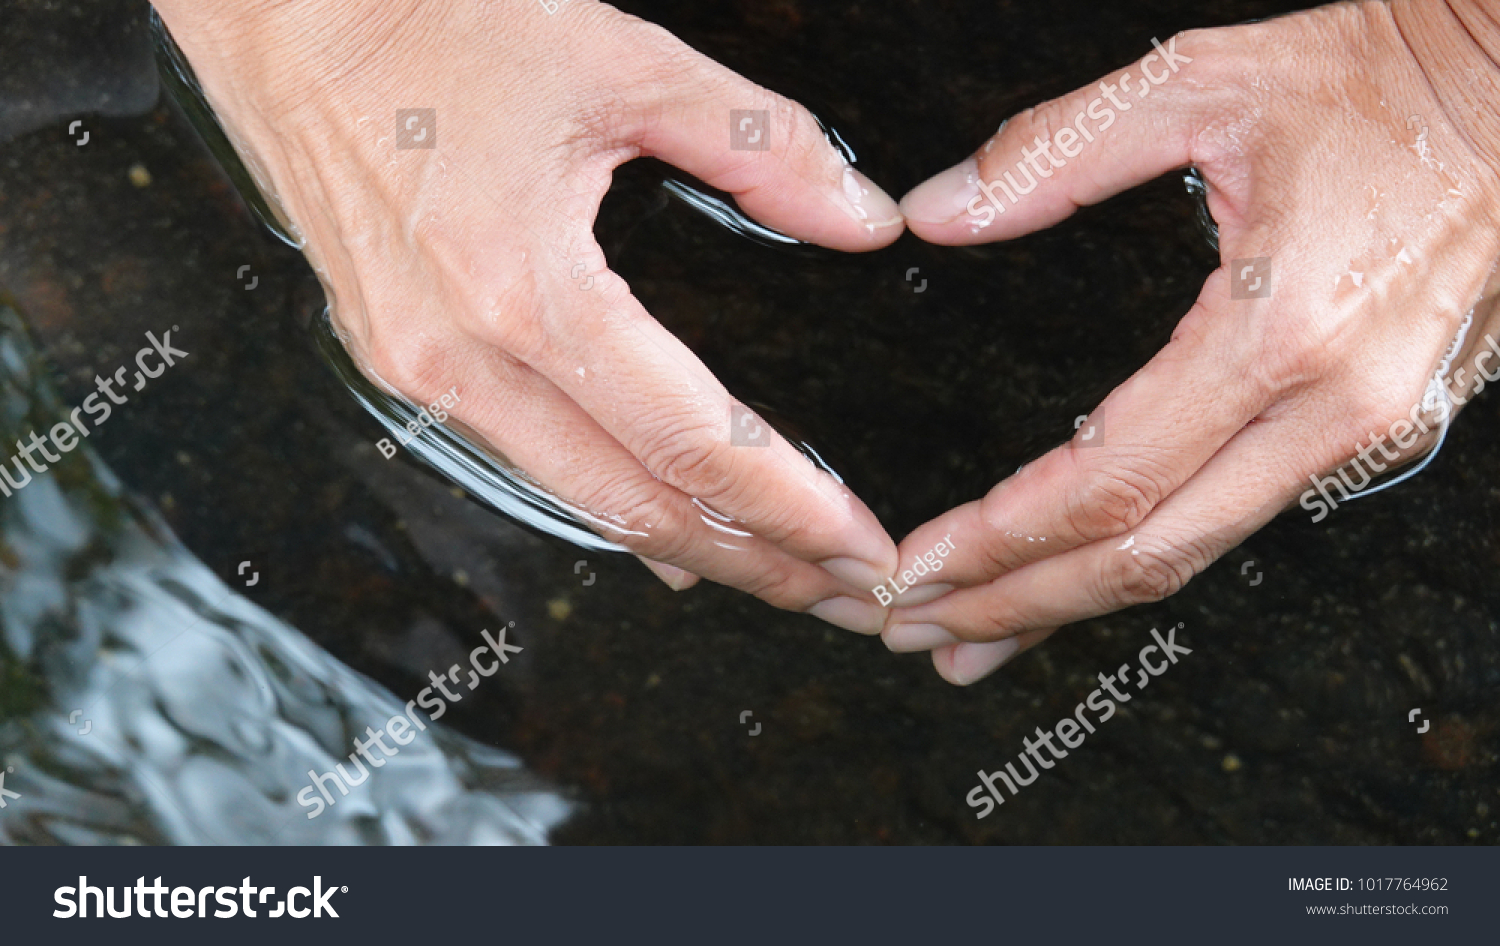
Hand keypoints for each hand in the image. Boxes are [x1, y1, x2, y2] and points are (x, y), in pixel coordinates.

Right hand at [150, 0, 904, 630]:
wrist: (282, 14)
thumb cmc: (430, 21)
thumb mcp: (623, 63)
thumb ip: (762, 147)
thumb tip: (861, 217)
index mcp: (525, 289)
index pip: (689, 441)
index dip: (786, 506)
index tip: (857, 547)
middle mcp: (461, 356)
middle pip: (633, 504)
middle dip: (749, 562)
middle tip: (837, 592)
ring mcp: (417, 371)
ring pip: (573, 498)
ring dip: (680, 545)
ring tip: (770, 570)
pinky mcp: (397, 360)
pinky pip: (520, 458)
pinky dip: (601, 500)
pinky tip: (656, 526)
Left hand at [885, 0, 1499, 682]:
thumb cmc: (1382, 78)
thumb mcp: (1198, 85)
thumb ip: (1053, 156)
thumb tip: (940, 208)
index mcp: (1281, 329)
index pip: (1108, 479)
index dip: (1000, 537)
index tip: (918, 564)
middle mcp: (1331, 405)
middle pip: (1145, 555)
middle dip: (1018, 605)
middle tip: (920, 631)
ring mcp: (1365, 432)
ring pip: (1191, 556)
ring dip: (1072, 605)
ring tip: (978, 633)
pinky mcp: (1375, 433)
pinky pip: (1233, 519)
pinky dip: (1142, 557)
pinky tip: (1081, 572)